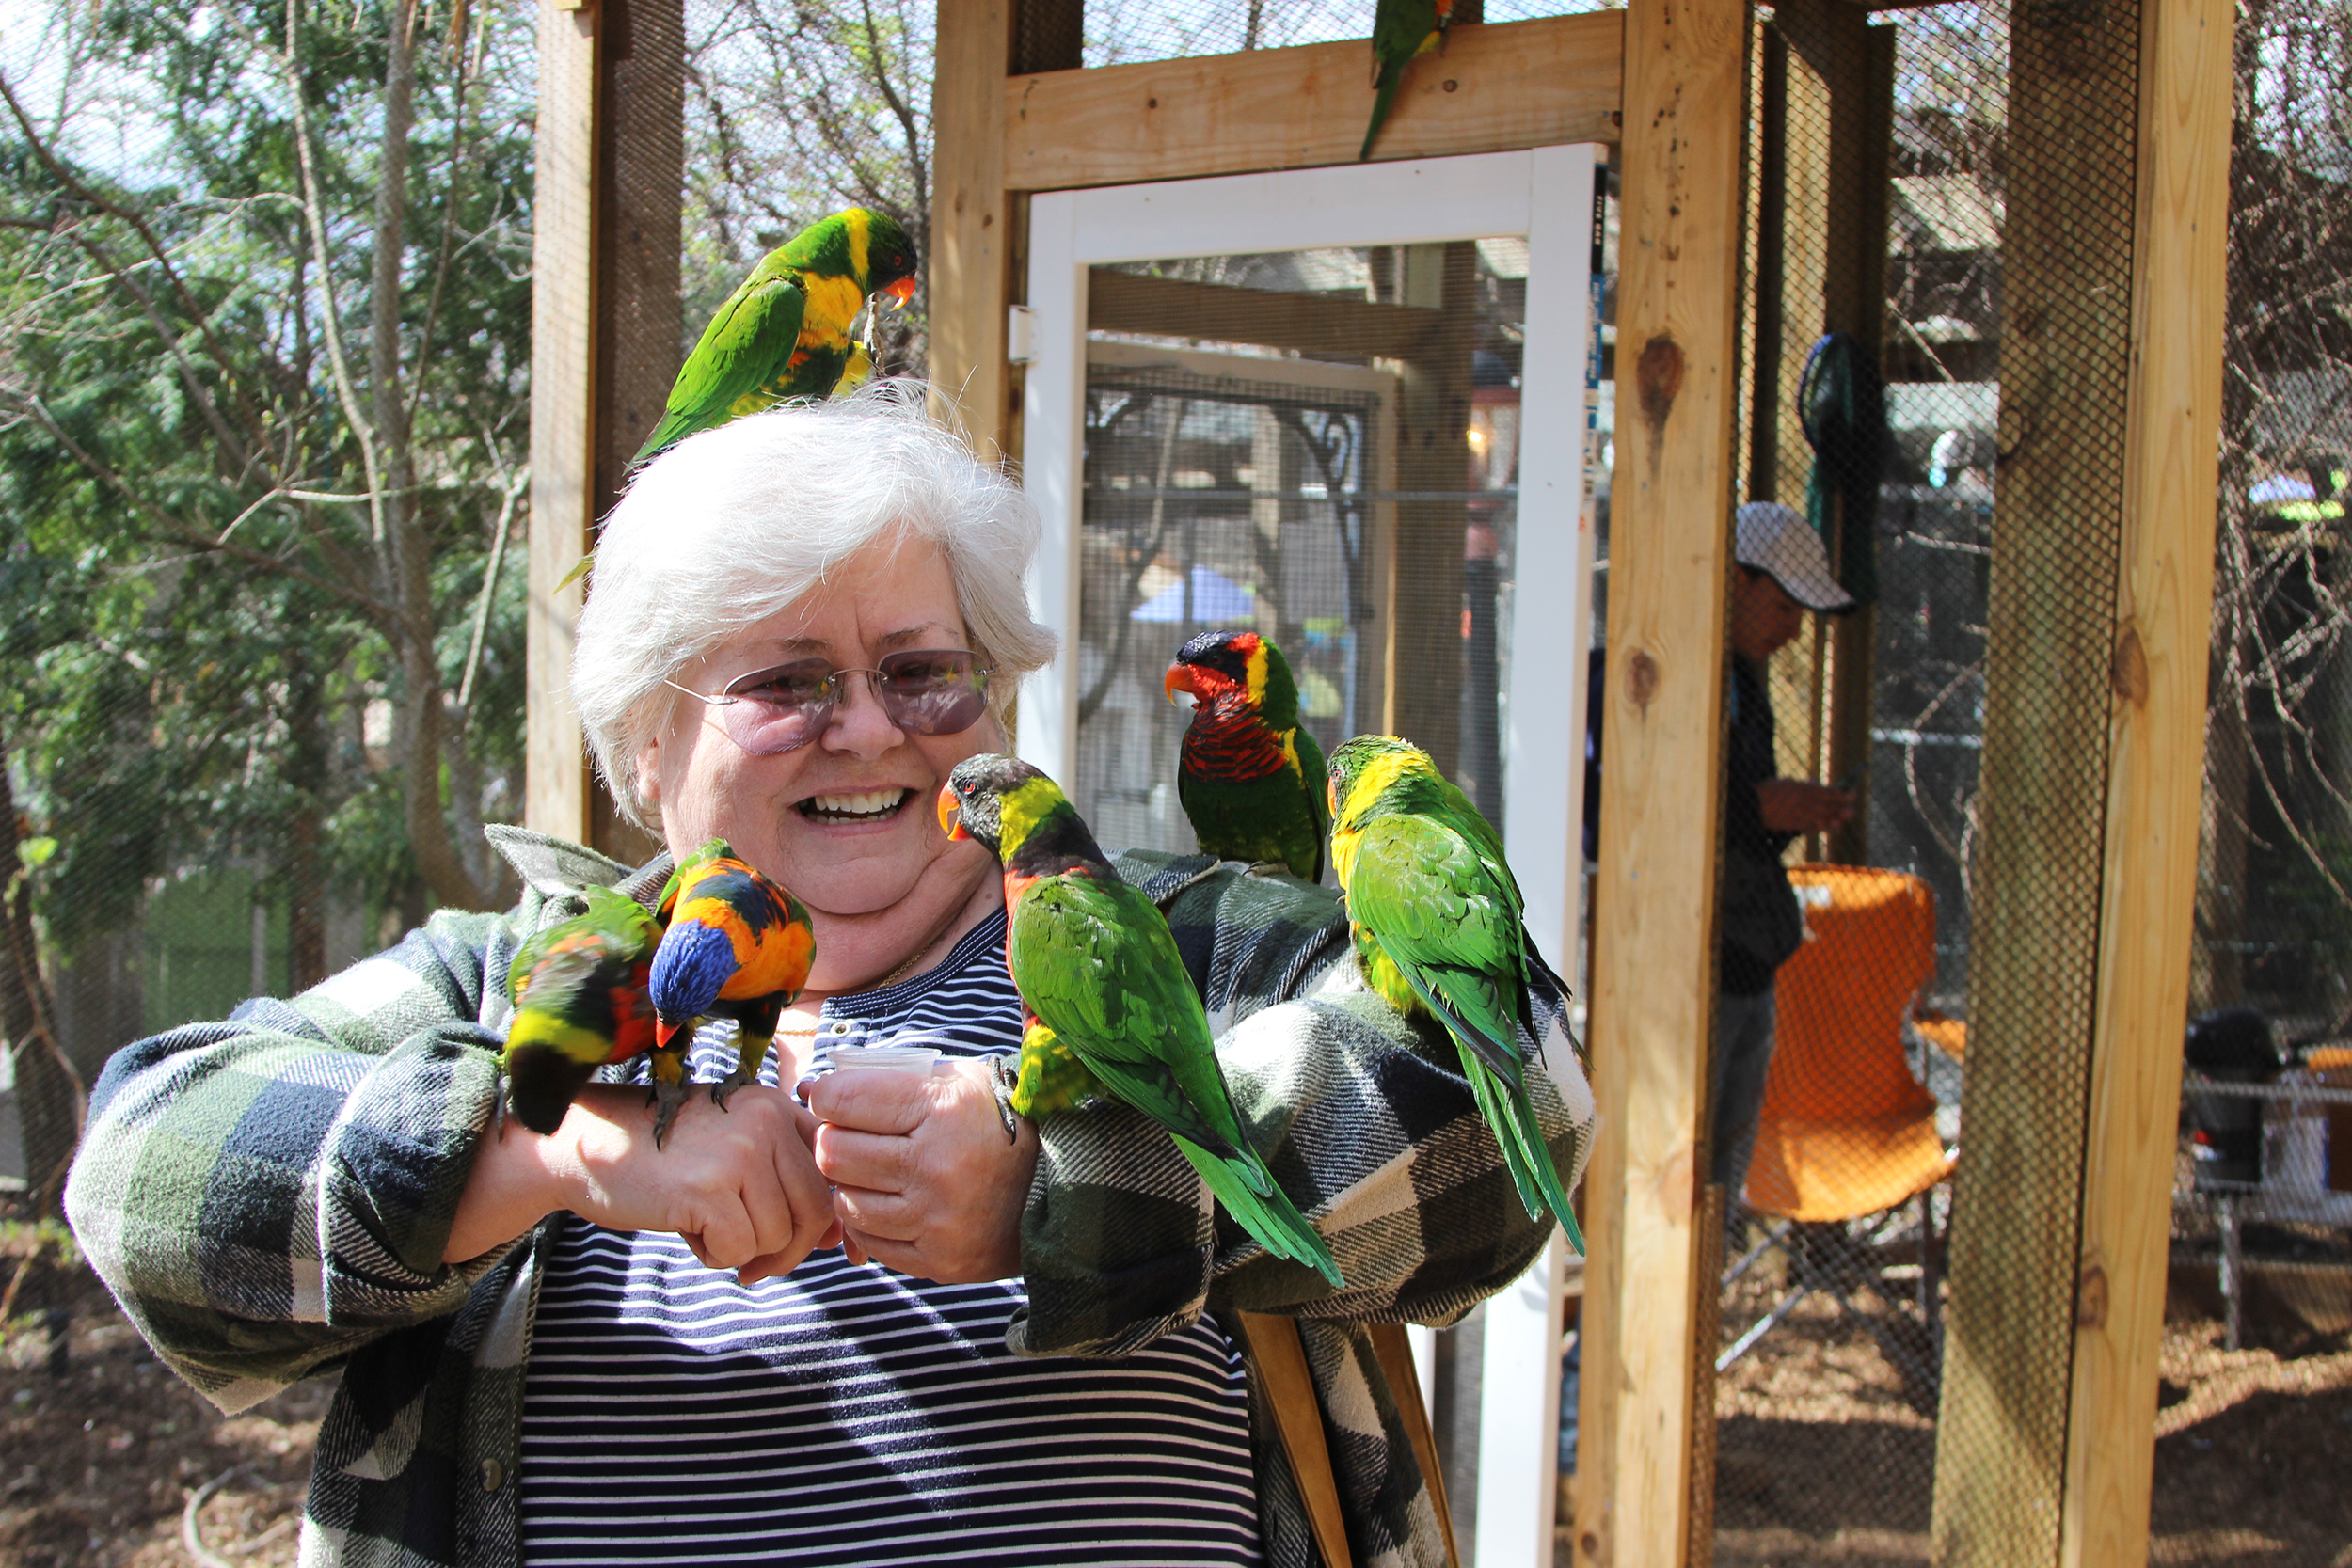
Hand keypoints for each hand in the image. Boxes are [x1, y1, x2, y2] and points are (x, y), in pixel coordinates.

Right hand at [448, 1083, 840, 1285]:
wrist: (585, 1144)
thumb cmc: (662, 1155)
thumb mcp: (732, 1146)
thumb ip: (784, 1179)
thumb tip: (836, 1238)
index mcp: (776, 1107)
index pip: (832, 1171)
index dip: (829, 1219)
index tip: (817, 1246)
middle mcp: (765, 1120)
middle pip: (815, 1210)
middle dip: (787, 1251)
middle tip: (752, 1264)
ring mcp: (739, 1152)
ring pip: (777, 1236)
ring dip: (744, 1252)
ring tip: (705, 1226)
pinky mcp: (707, 1188)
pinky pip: (739, 1250)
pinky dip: (714, 1256)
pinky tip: (687, 1230)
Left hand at [807, 1060, 1038, 1283]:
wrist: (1061, 1184)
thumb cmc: (999, 1121)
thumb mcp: (959, 1080)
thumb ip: (893, 1077)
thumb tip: (818, 1088)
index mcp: (942, 1110)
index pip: (842, 1101)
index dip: (826, 1097)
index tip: (830, 1099)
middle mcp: (936, 1167)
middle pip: (834, 1154)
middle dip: (832, 1141)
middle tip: (847, 1135)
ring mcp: (937, 1219)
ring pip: (846, 1201)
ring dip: (849, 1184)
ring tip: (869, 1171)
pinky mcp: (939, 1260)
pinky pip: (871, 1241)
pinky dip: (869, 1221)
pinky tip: (888, 1202)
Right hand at [1756, 779, 1854, 834]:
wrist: (1753, 805)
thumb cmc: (1769, 790)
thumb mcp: (1788, 782)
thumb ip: (1804, 784)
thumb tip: (1816, 783)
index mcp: (1806, 789)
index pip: (1832, 793)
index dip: (1844, 794)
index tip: (1852, 793)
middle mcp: (1807, 804)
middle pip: (1832, 807)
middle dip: (1843, 808)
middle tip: (1851, 809)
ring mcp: (1802, 816)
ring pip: (1825, 820)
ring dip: (1835, 820)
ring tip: (1841, 819)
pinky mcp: (1796, 826)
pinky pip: (1813, 828)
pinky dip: (1821, 827)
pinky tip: (1827, 826)